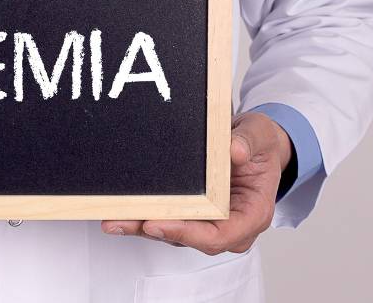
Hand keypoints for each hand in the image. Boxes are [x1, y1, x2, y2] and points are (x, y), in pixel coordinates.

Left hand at [102, 112, 291, 254]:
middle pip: (188, 238)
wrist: (254, 144)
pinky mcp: (193, 215)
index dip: (186, 234)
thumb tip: (234, 150)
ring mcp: (209, 223)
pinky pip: (167, 220)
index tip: (158, 224)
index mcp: (253, 214)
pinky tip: (119, 214)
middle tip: (121, 221)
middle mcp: (230, 226)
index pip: (218, 235)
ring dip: (141, 227)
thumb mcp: (260, 134)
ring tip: (112, 219)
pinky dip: (143, 217)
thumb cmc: (260, 144)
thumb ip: (248, 142)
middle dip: (153, 231)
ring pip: (172, 233)